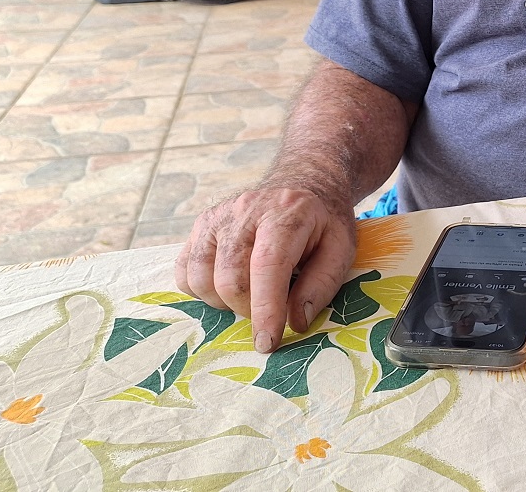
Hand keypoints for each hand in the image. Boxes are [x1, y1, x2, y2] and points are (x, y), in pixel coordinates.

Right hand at [174, 186, 356, 353]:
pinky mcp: (201, 225)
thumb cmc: (322, 223)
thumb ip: (322, 285)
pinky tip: (226, 286)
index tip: (268, 343)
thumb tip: (295, 322)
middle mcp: (245, 210)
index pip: (268, 265)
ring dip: (224, 302)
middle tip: (270, 312)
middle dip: (248, 310)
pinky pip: (184, 271)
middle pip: (230, 278)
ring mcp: (218, 216)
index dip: (265, 309)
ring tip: (250, 295)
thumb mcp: (340, 248)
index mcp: (286, 213)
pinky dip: (201, 290)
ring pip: (201, 278)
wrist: (303, 183)